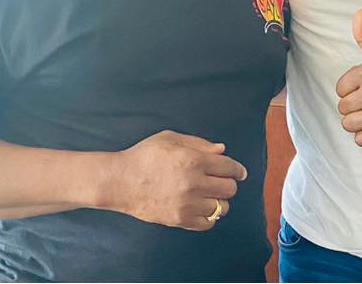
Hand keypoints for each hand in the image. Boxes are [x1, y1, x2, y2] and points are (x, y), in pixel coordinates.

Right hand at [98, 130, 247, 230]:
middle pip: (229, 188)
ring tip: (210, 194)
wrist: (121, 181)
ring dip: (219, 200)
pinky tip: (202, 207)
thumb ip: (199, 143)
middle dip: (228, 183)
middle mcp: (194, 183)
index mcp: (193, 159)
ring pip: (221, 207)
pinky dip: (209, 216)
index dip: (238, 169)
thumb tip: (222, 151)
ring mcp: (187, 204)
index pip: (228, 167)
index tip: (240, 172)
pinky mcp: (179, 220)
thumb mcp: (171, 138)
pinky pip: (207, 223)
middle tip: (221, 181)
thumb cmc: (145, 155)